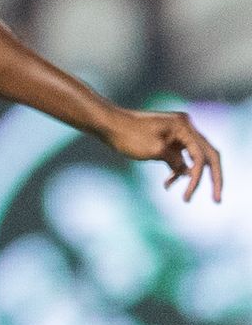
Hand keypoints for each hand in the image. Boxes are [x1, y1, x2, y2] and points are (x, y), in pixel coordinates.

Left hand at [99, 108, 222, 202]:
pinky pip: (179, 157)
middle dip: (211, 178)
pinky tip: (167, 184)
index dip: (200, 178)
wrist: (107, 124)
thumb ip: (177, 162)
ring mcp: (176, 133)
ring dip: (189, 176)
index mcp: (184, 126)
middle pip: (206, 156)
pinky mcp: (167, 139)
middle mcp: (185, 127)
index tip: (188, 196)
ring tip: (185, 197)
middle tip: (217, 200)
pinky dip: (176, 170)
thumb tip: (189, 173)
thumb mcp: (155, 151)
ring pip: (193, 158)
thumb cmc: (128, 135)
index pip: (202, 155)